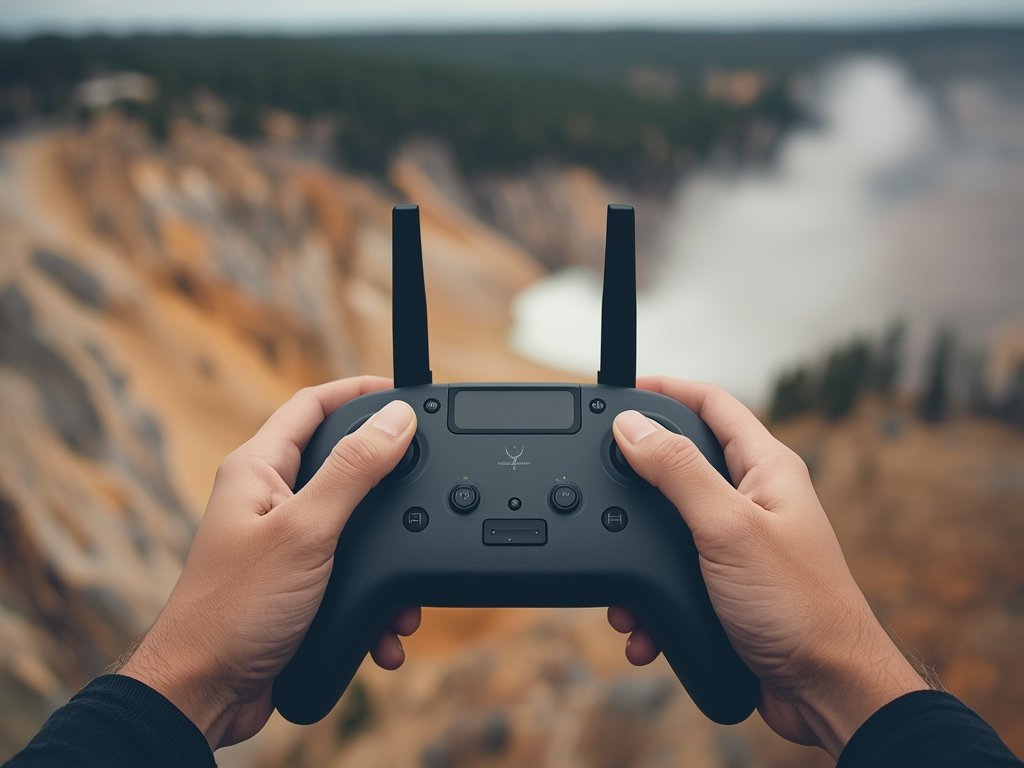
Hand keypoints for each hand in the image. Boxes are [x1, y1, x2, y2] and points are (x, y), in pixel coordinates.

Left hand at [120, 376, 420, 748]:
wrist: (203, 693)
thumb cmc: (232, 611)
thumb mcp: (305, 530)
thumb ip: (353, 471)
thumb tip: (396, 420)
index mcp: (258, 469)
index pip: (312, 405)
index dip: (357, 391)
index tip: (401, 391)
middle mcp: (269, 500)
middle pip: (342, 465)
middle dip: (388, 484)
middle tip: (423, 484)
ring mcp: (282, 544)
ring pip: (355, 529)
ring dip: (387, 559)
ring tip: (405, 594)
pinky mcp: (297, 586)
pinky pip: (351, 578)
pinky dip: (375, 602)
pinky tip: (385, 629)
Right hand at [607, 376, 926, 758]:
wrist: (826, 691)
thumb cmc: (801, 608)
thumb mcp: (727, 528)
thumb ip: (678, 472)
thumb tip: (631, 426)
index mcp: (766, 468)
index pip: (712, 404)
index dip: (667, 389)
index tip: (623, 388)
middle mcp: (754, 499)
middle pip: (681, 465)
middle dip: (637, 484)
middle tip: (603, 489)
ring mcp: (739, 544)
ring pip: (668, 529)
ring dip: (638, 560)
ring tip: (624, 592)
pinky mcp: (726, 586)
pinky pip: (673, 578)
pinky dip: (651, 601)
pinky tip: (644, 627)